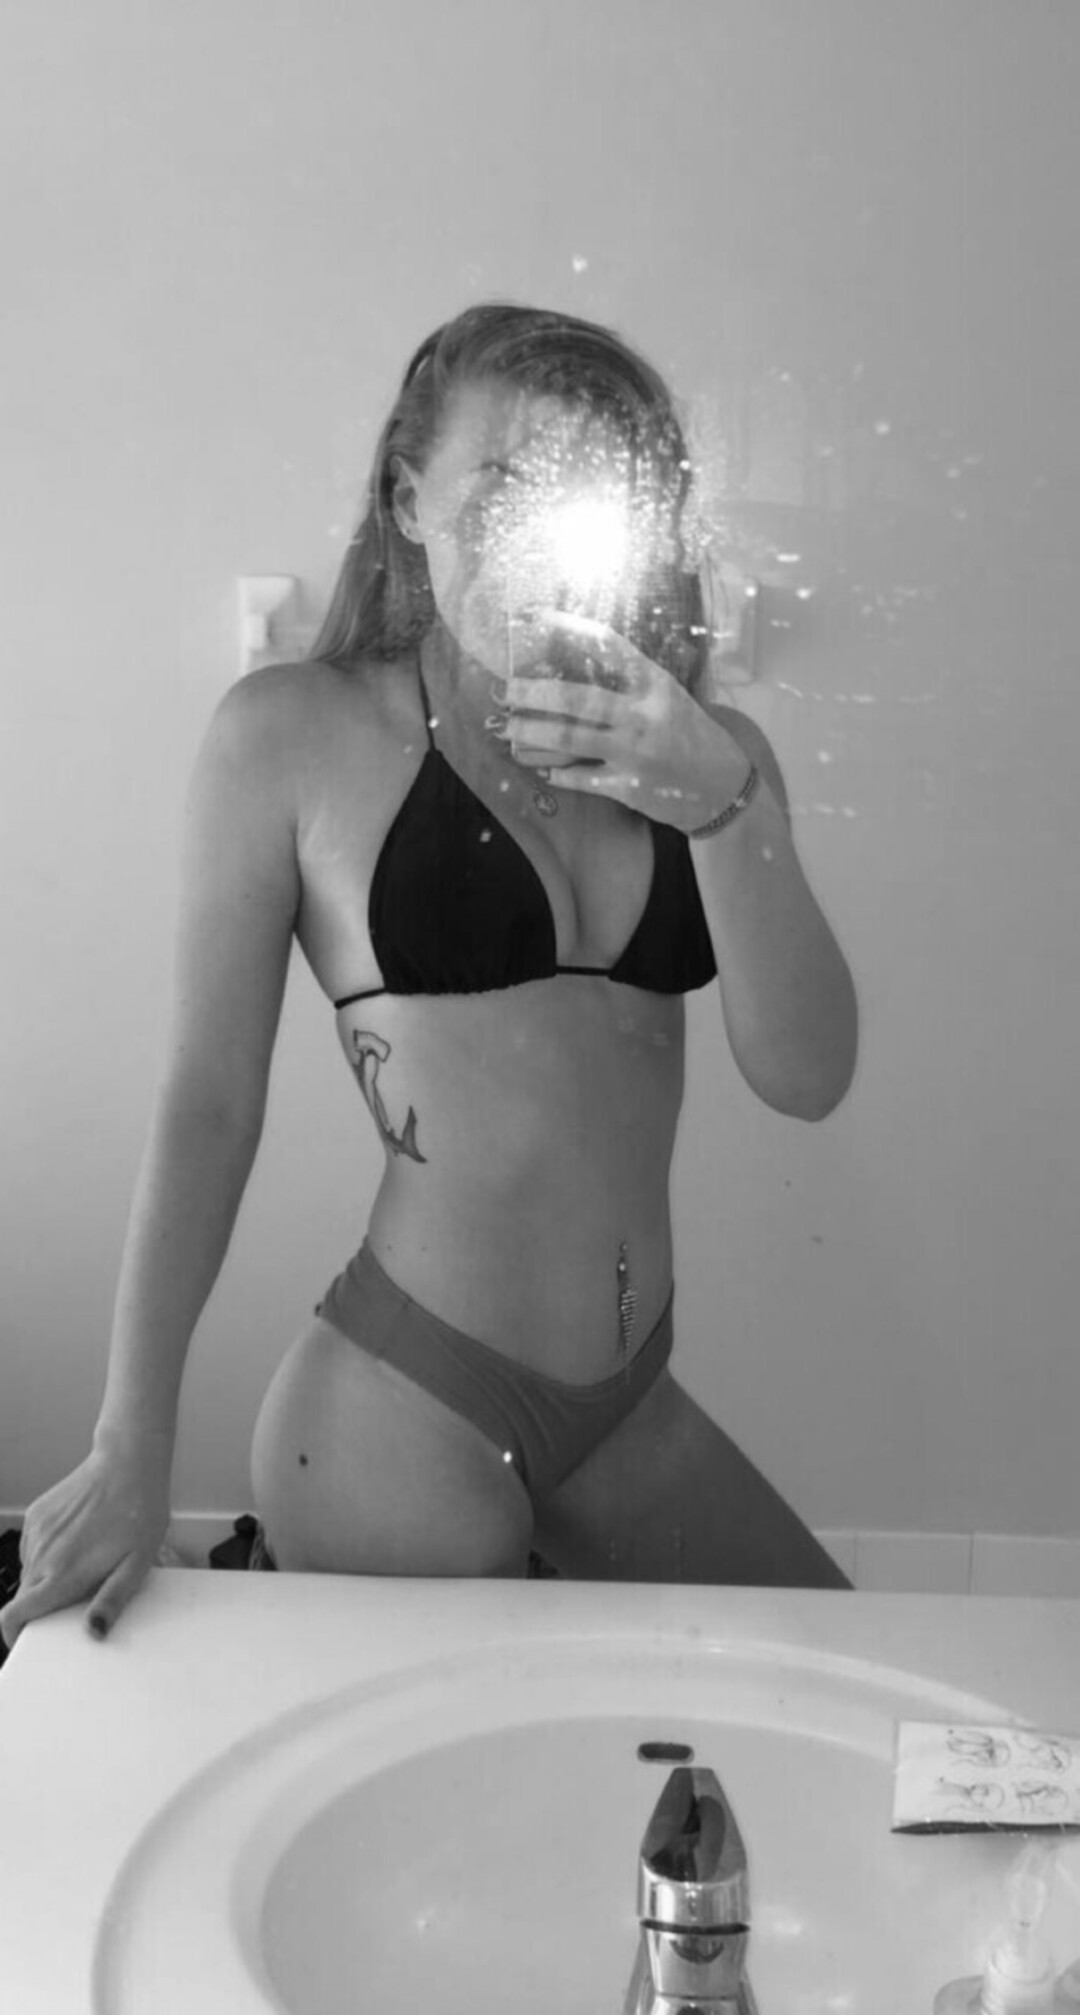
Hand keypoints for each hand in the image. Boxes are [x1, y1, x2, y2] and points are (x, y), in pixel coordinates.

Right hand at [0, 1431, 171, 1651]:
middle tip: (74, 1598)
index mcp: (63, 1573)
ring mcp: (36, 1533)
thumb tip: (93, 1632)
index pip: (14, 1615)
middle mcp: (42, 1555)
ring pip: (29, 1572)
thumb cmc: (139, 1512)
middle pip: (23, 1597)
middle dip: (40, 1607)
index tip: (26, 1640)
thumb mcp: (137, 1564)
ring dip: (46, 1577)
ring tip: (83, 1563)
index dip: (15, 1634)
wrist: (128, 1461)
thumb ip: (112, 1601)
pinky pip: (33, 1548)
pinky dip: (47, 1554)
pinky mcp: (37, 1515)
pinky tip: (76, 1541)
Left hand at [504, 611, 750, 831]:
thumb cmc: (692, 735)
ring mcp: (634, 753)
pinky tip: (544, 770)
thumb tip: (574, 667)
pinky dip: (557, 773)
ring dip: (532, 733)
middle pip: (576, 698)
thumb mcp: (668, 697)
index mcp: (656, 684)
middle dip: (533, 692)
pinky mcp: (627, 787)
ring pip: (569, 739)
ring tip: (509, 728)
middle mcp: (643, 716)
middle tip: (506, 690)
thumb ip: (630, 684)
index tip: (535, 617)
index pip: (608, 645)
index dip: (568, 628)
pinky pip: (579, 778)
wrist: (724, 788)